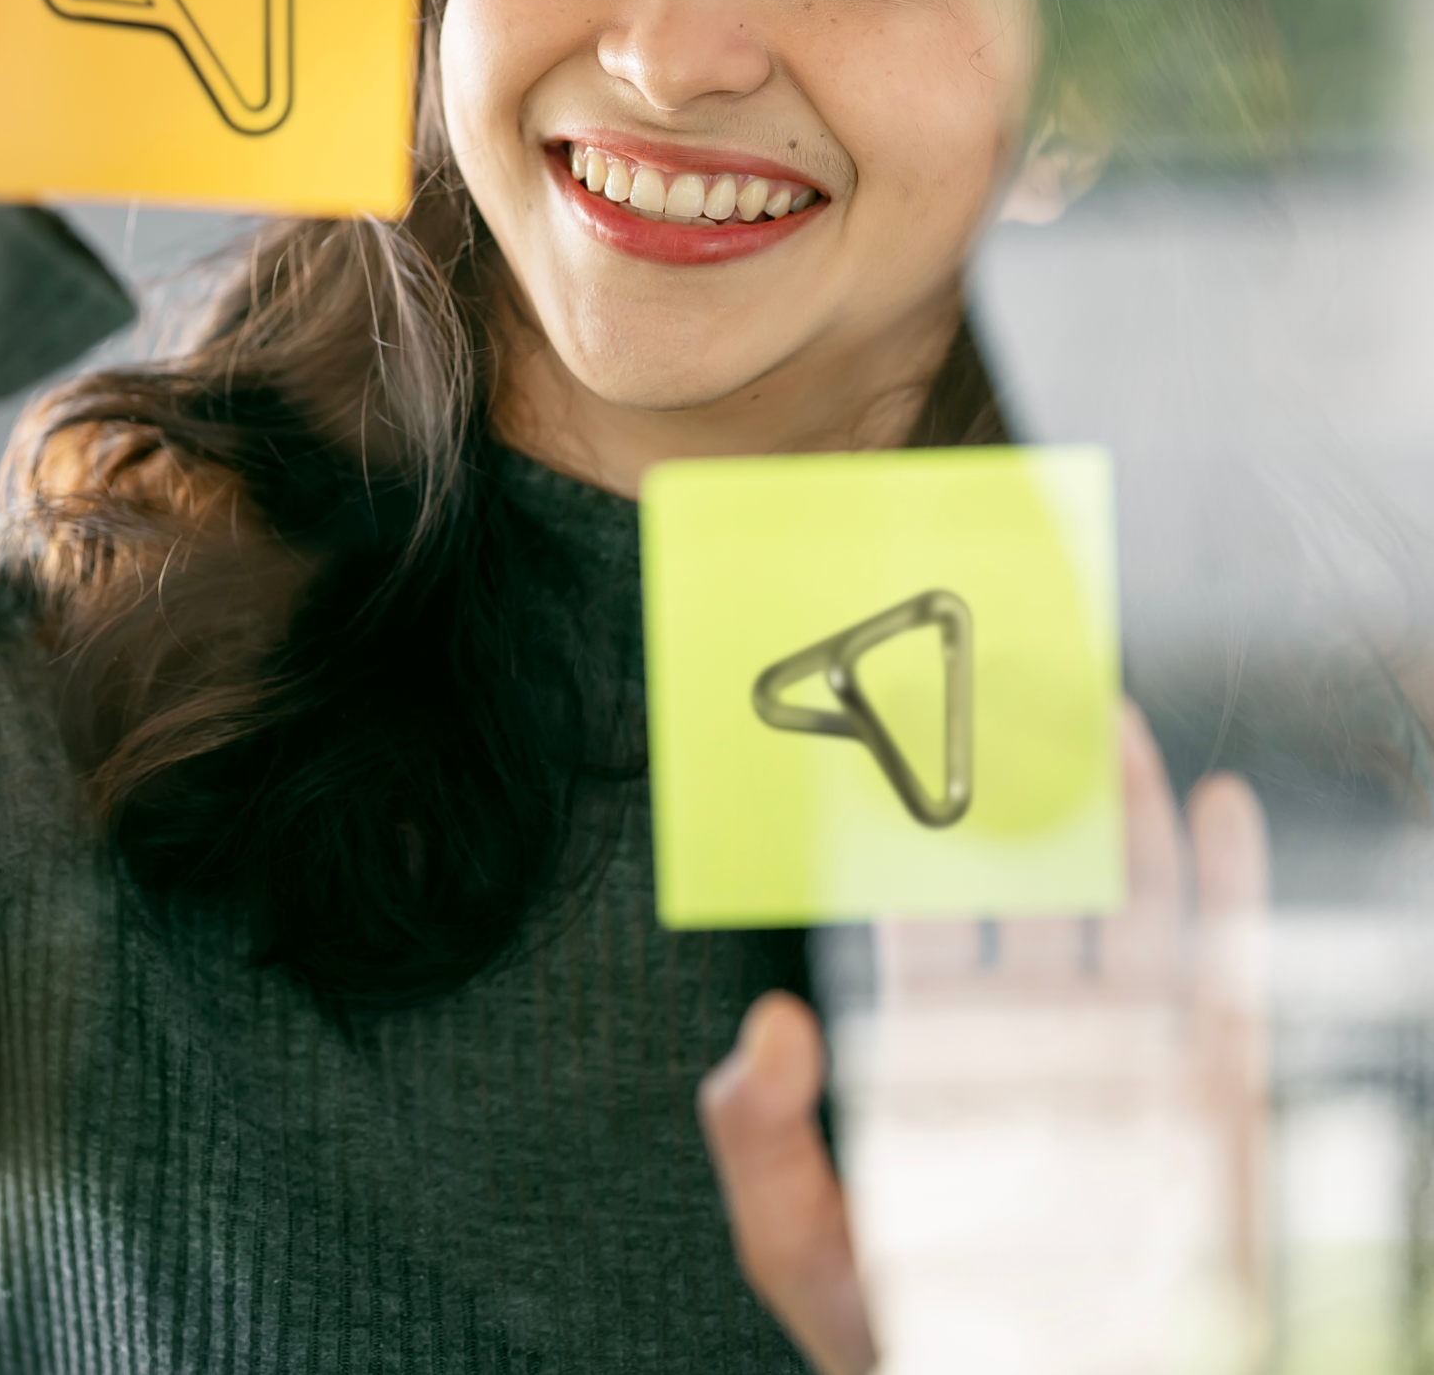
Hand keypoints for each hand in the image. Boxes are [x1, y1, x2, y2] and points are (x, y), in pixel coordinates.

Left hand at [699, 703, 1269, 1374]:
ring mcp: (1122, 1061)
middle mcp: (1031, 1036)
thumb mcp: (797, 1240)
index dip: (912, 823)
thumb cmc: (899, 1337)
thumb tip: (764, 1017)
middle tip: (1012, 683)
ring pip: (1130, 906)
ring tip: (1106, 716)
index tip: (896, 733)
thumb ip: (759, 1133)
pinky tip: (1219, 805)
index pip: (923, 907)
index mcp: (933, 1046)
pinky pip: (1223, 978)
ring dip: (1123, 810)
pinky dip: (1231, 889)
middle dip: (1028, 788)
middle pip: (1036, 883)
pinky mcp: (1205, 1100)